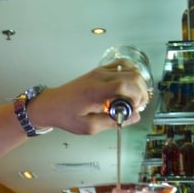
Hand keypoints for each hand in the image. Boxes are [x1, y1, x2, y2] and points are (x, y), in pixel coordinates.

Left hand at [28, 60, 150, 134]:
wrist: (52, 104)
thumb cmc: (67, 115)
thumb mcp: (89, 127)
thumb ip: (112, 122)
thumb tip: (134, 117)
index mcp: (95, 91)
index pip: (123, 84)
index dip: (135, 96)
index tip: (135, 108)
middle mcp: (99, 77)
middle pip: (132, 75)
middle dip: (141, 92)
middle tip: (137, 106)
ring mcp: (100, 71)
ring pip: (130, 69)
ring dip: (138, 84)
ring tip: (134, 98)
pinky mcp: (100, 70)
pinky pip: (122, 66)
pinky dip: (131, 75)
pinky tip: (130, 88)